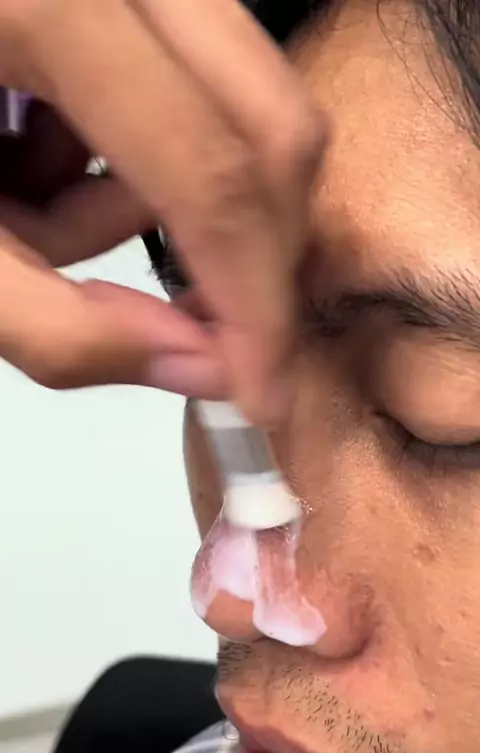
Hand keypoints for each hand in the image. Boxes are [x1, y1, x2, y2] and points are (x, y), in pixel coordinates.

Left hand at [0, 0, 323, 421]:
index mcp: (50, 6)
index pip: (213, 176)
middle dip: (246, 248)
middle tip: (198, 326)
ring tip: (25, 210)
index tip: (265, 393)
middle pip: (268, 120)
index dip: (255, 302)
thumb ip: (57, 326)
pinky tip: (25, 151)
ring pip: (231, 100)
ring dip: (148, 198)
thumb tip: (201, 369)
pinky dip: (116, 147)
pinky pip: (176, 75)